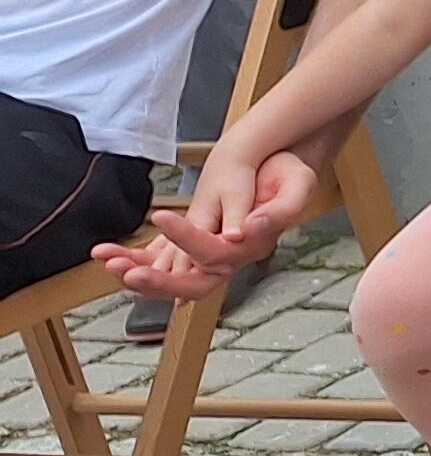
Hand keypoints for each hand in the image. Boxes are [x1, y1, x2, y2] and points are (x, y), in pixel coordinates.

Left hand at [97, 150, 317, 297]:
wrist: (281, 171)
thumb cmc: (289, 176)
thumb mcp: (299, 183)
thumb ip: (283, 210)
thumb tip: (246, 231)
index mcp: (254, 246)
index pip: (216, 252)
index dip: (187, 239)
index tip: (162, 216)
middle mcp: (230, 258)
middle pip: (191, 284)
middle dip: (155, 282)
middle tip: (124, 272)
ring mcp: (211, 255)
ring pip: (170, 277)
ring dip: (136, 271)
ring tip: (107, 259)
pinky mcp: (197, 245)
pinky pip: (162, 260)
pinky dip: (136, 259)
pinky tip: (111, 256)